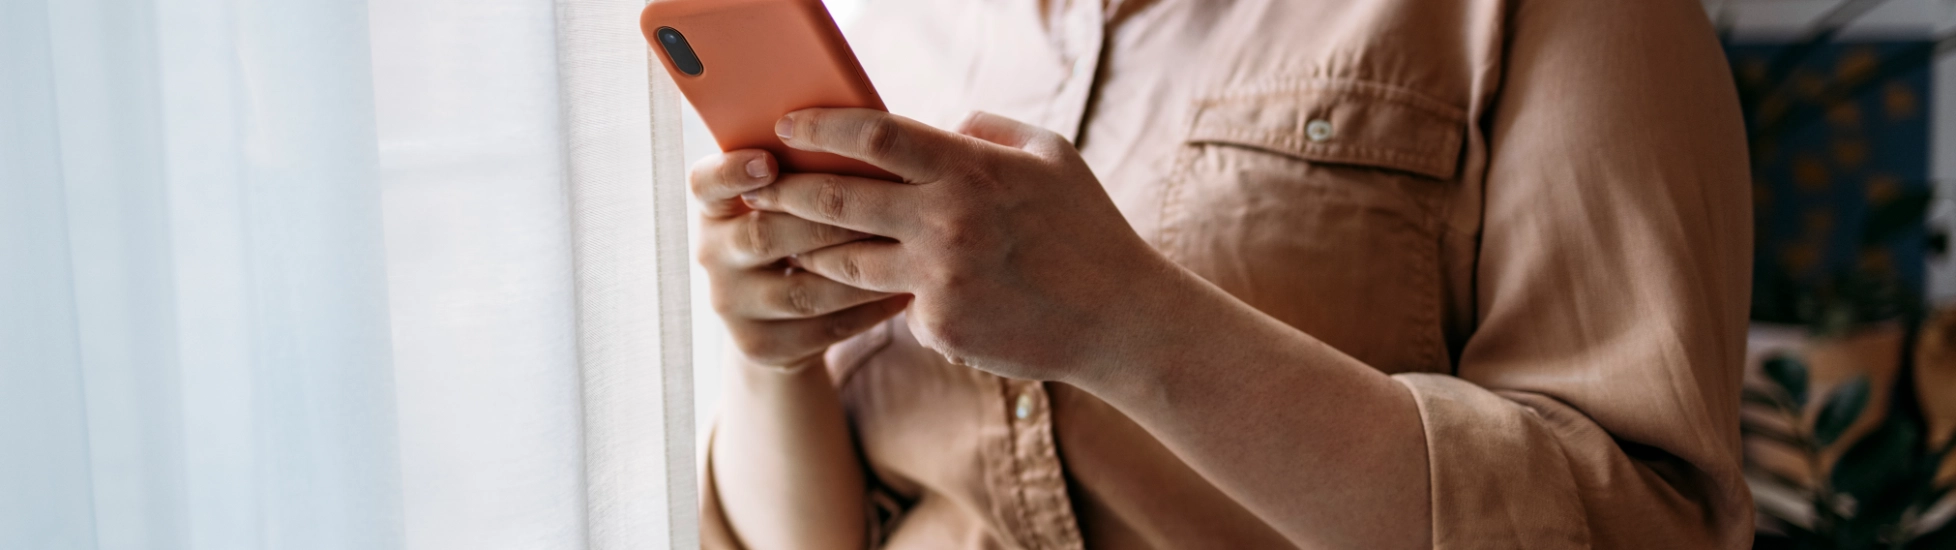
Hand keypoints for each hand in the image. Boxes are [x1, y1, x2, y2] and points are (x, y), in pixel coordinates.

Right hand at [690, 149, 911, 369]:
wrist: (776, 321)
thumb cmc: (797, 233)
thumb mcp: (785, 201)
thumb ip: (804, 171)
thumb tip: (860, 121)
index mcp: (714, 208)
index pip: (705, 184)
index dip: (732, 172)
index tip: (768, 161)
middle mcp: (712, 255)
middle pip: (763, 236)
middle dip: (823, 220)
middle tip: (877, 206)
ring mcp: (733, 305)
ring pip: (800, 290)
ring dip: (855, 270)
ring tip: (902, 251)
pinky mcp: (762, 345)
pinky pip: (822, 328)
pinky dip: (867, 310)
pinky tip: (903, 292)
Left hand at [740, 109, 1179, 380]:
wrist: (1118, 320)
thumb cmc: (1087, 229)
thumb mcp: (1051, 155)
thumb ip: (986, 131)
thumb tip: (935, 125)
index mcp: (971, 170)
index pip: (874, 135)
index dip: (821, 127)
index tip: (789, 125)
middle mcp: (947, 222)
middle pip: (837, 200)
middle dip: (786, 191)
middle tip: (759, 187)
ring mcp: (939, 280)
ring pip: (846, 262)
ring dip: (813, 250)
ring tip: (791, 240)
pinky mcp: (940, 327)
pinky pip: (894, 305)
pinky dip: (890, 296)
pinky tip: (883, 293)